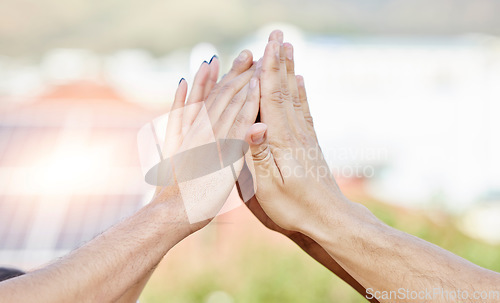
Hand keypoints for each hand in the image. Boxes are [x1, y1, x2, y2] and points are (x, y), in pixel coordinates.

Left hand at [152, 50, 259, 233]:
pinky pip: (177, 113)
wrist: (170, 215)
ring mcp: (185, 135)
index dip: (254, 87)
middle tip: (249, 55)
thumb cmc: (202, 202)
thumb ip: (241, 148)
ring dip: (208, 79)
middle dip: (236, 75)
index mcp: (219, 141)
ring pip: (201, 100)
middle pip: (222, 97)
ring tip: (215, 58)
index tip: (266, 69)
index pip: (241, 107)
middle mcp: (201, 132)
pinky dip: (180, 96)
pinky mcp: (174, 142)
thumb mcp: (228, 177)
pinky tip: (182, 81)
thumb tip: (260, 125)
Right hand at [244, 31, 347, 232]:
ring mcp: (304, 137)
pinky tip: (300, 82)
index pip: (271, 99)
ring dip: (289, 70)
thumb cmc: (295, 209)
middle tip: (278, 35)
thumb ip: (259, 154)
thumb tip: (254, 123)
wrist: (329, 220)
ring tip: (288, 48)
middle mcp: (295, 133)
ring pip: (294, 96)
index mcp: (281, 141)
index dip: (268, 71)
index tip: (266, 45)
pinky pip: (303, 111)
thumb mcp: (268, 188)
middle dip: (279, 61)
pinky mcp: (309, 144)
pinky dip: (300, 92)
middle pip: (285, 90)